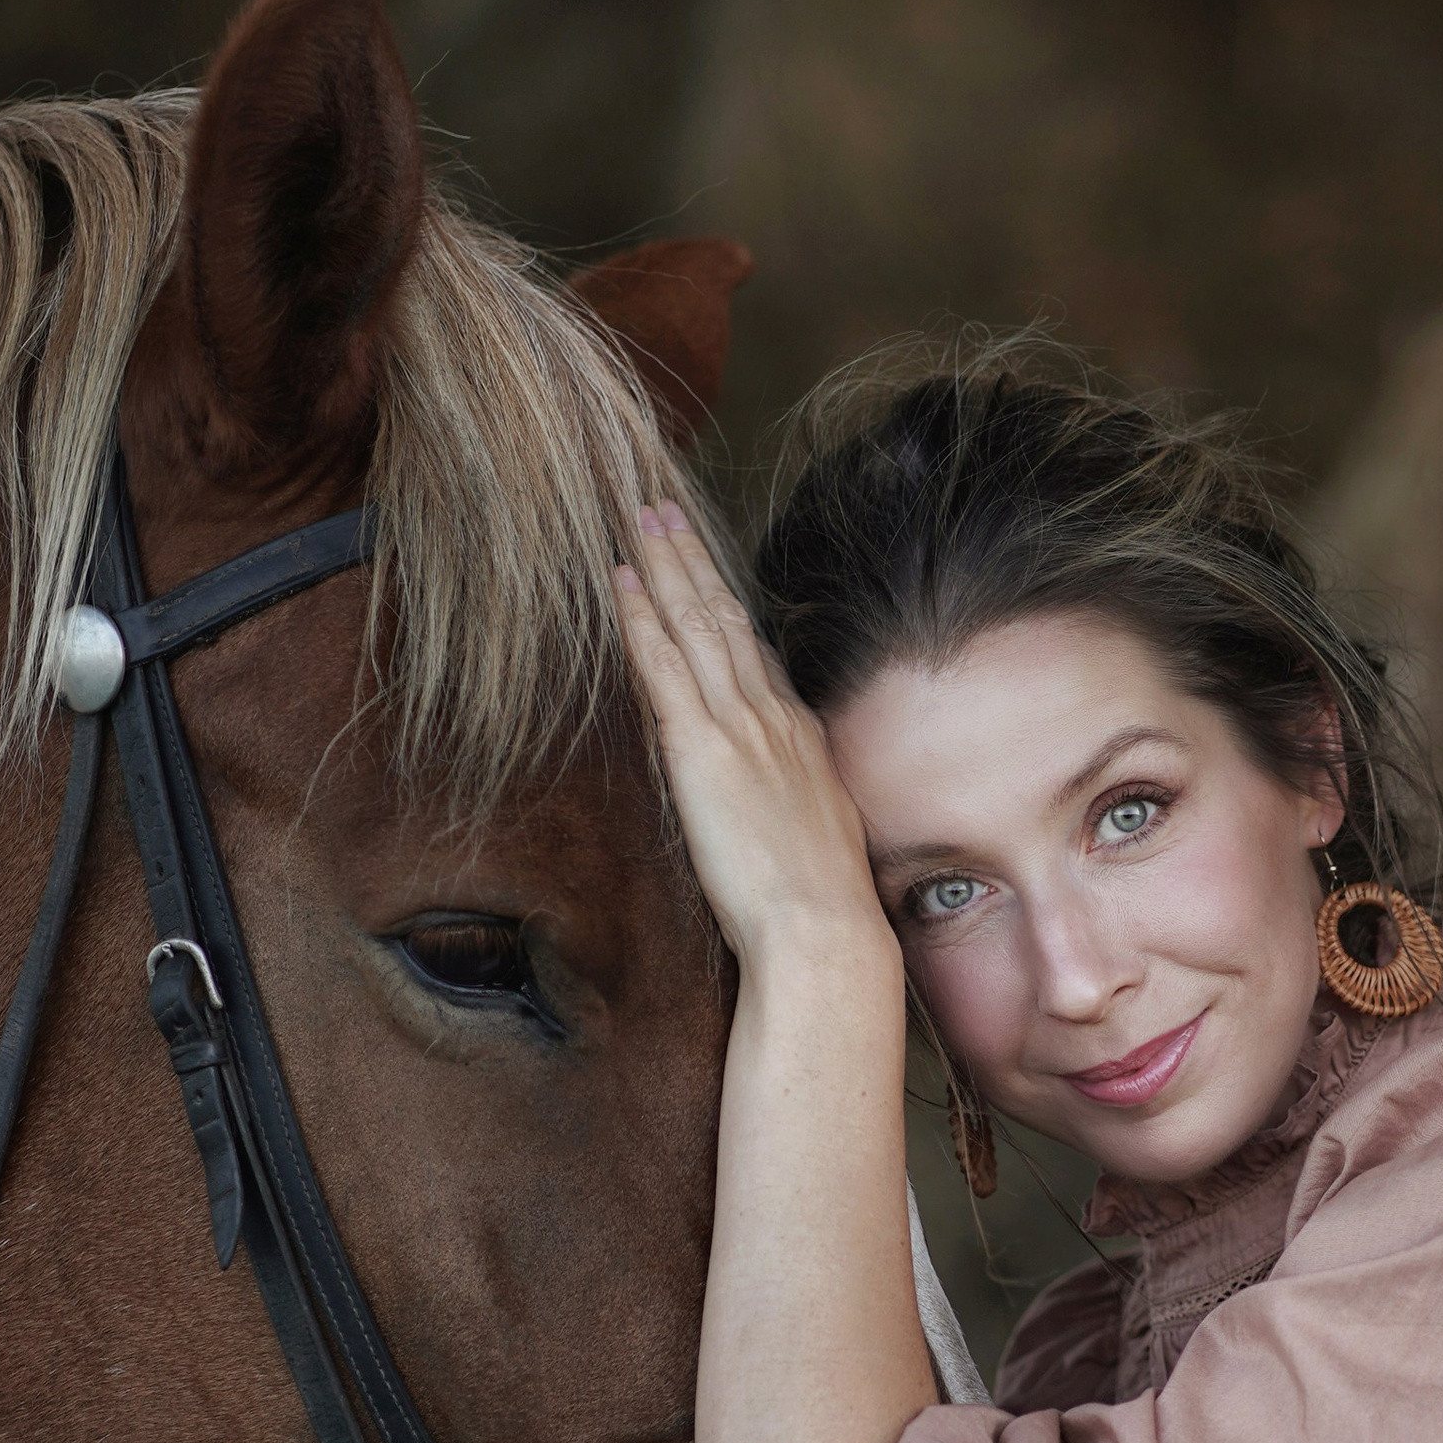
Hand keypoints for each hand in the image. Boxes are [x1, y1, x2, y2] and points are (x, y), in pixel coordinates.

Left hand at [615, 500, 889, 968]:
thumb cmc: (822, 913)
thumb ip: (796, 811)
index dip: (728, 611)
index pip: (757, 661)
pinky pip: (664, 666)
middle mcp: (773, 721)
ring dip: (666, 568)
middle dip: (693, 564)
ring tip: (639, 520)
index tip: (708, 576)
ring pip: (696, 626)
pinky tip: (620, 582)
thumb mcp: (818, 846)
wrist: (822, 931)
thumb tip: (783, 811)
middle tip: (664, 512)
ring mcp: (739, 729)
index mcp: (801, 745)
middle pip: (727, 623)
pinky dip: (641, 618)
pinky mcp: (701, 749)